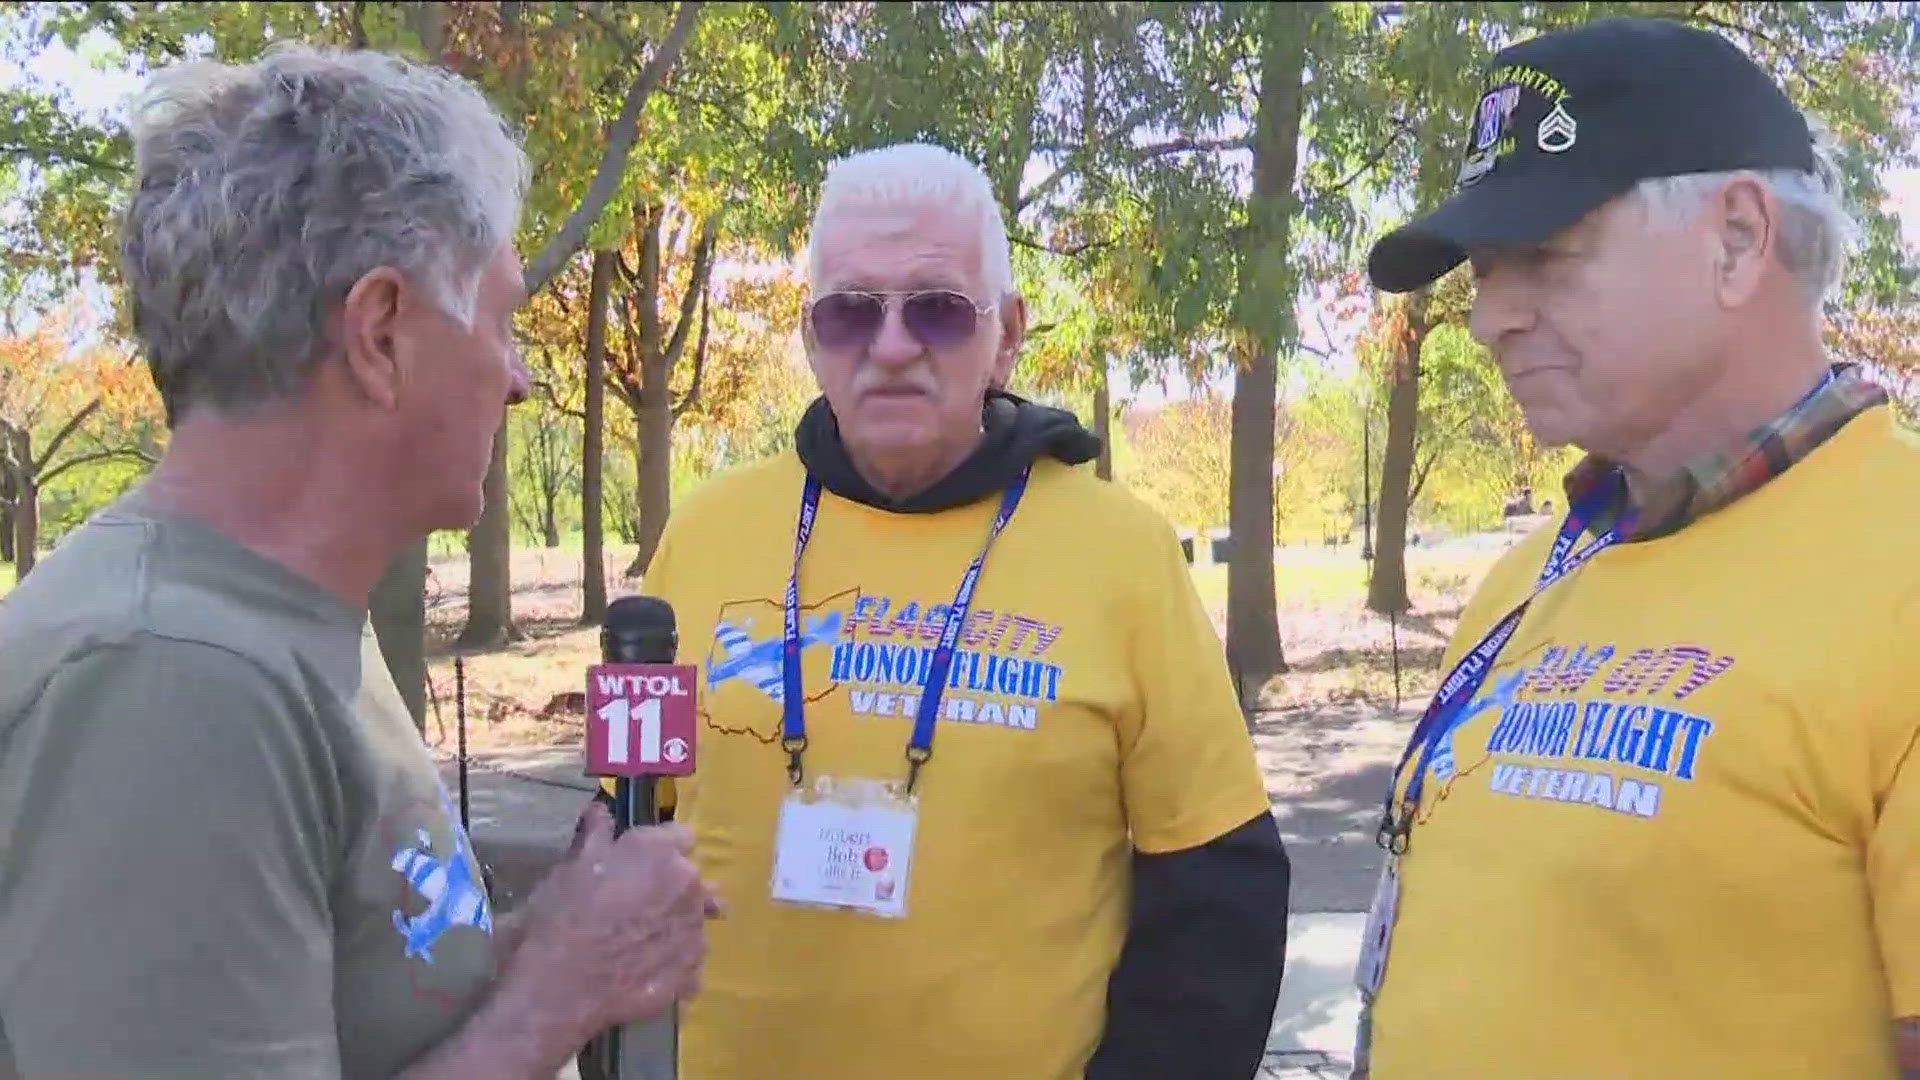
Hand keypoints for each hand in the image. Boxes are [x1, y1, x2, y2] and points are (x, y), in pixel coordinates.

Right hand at [503, 802, 719, 1043]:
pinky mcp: (691, 971)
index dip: (662, 847)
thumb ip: (595, 835)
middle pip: (692, 879)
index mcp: (659, 852)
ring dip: (677, 923)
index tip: (644, 860)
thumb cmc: (560, 917)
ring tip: (646, 941)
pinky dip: (675, 963)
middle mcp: (687, 885)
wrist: (559, 987)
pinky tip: (649, 971)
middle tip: (640, 904)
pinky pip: (691, 960)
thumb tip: (601, 808)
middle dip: (672, 886)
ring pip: (695, 918)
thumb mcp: (570, 868)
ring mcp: (693, 930)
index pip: (681, 835)